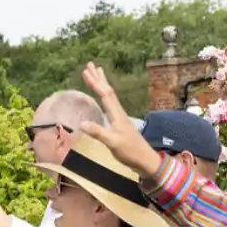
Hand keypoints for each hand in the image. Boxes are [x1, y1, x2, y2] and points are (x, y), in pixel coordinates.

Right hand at [77, 62, 162, 177]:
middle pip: (108, 91)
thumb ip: (98, 132)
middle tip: (90, 65)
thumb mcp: (112, 143)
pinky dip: (104, 96)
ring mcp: (119, 118)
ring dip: (102, 84)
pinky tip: (103, 98)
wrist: (145, 160)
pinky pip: (110, 104)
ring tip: (97, 74)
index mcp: (116, 114)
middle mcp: (118, 113)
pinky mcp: (119, 124)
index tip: (86, 71)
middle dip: (98, 78)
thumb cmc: (130, 151)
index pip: (105, 94)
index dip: (95, 82)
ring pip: (110, 96)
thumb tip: (81, 123)